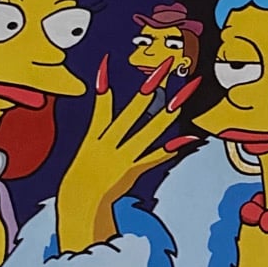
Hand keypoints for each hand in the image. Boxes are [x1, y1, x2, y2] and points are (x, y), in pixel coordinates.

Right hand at [57, 56, 200, 252]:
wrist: (79, 205)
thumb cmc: (82, 174)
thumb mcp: (86, 144)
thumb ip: (101, 118)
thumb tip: (104, 87)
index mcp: (94, 136)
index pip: (100, 105)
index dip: (103, 85)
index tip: (107, 62)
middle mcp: (108, 144)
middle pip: (133, 111)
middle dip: (152, 86)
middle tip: (168, 65)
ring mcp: (122, 158)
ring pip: (149, 130)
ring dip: (168, 111)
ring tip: (185, 93)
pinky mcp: (133, 172)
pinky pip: (155, 157)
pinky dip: (172, 148)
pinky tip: (188, 138)